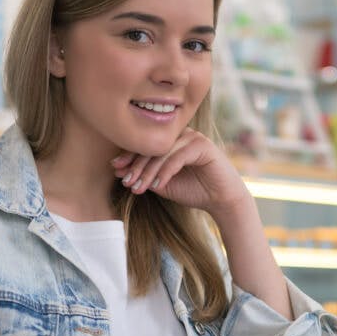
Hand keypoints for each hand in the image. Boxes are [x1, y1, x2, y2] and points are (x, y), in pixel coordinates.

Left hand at [111, 128, 248, 217]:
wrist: (221, 200)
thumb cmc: (193, 190)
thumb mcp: (162, 184)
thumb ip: (145, 175)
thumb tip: (118, 169)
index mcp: (171, 140)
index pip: (146, 144)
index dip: (129, 157)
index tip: (116, 169)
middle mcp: (181, 135)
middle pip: (152, 147)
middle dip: (137, 166)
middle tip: (126, 182)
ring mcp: (192, 138)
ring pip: (163, 153)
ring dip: (148, 171)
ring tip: (138, 187)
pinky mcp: (202, 145)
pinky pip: (178, 157)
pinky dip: (166, 172)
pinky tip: (157, 185)